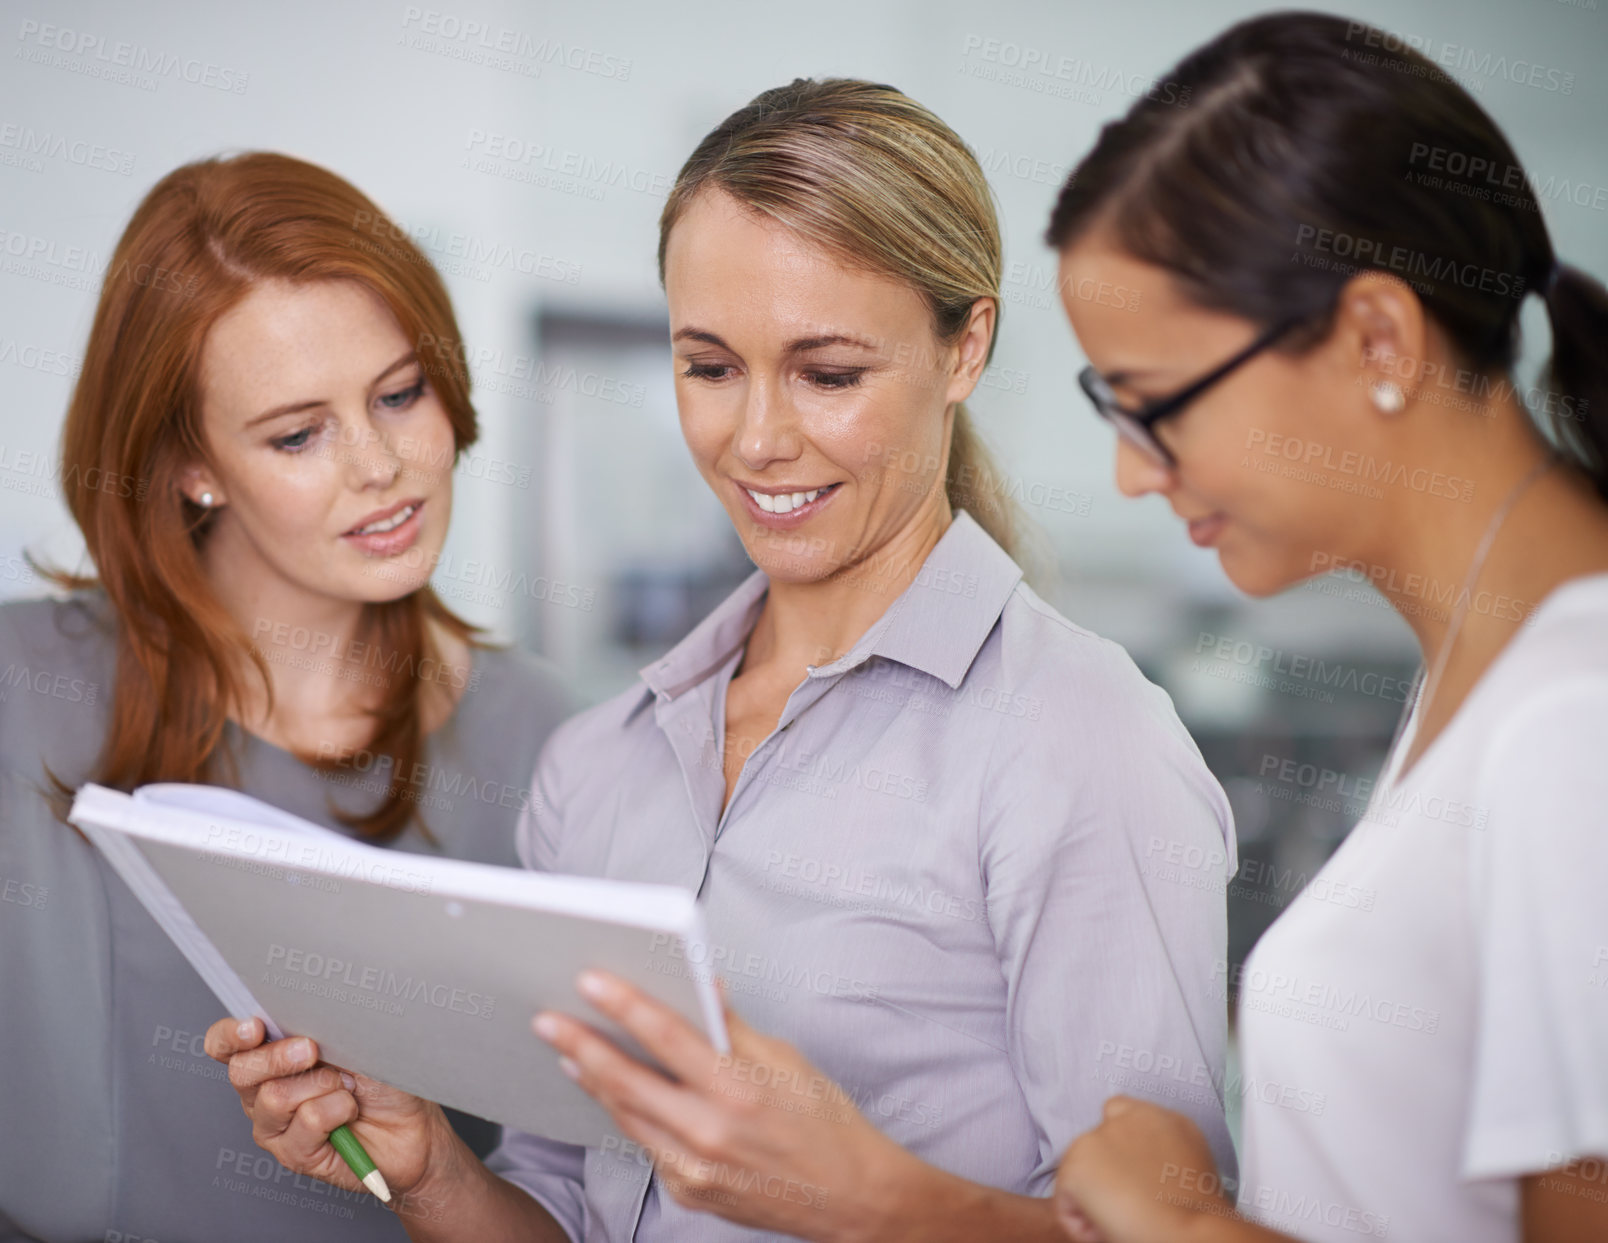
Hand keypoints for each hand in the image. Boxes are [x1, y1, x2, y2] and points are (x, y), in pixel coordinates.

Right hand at [203, 1015, 453, 1208]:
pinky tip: (351, 1113)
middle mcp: (263, 1091)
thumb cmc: (383, 1077)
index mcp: (272, 1057)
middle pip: (242, 1071)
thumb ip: (321, 1026)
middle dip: (279, 1056)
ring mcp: (275, 1126)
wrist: (413, 1125)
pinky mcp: (294, 1154)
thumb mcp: (353, 1040)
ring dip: (322, 1085)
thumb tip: (305, 1007)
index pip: (226, 1045)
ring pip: (275, 1097)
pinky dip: (338, 1109)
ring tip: (349, 1088)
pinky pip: (307, 1121)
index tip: (254, 1027)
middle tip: (312, 1050)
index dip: (229, 1036)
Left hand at [533, 973, 917, 1241]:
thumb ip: (732, 1026)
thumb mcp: (786, 1059)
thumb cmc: (825, 1122)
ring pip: (628, 1116)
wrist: (850, 1197)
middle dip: (582, 1046)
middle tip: (548, 1020)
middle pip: (629, 1081)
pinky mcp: (689, 1192)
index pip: (667, 1036)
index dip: (624, 1004)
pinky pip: (647, 1145)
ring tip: (569, 1050)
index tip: (590, 981)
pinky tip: (611, 1091)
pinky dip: (627, 1114)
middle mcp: (711, 1133)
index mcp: (739, 1089)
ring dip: (594, 1080)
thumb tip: (702, 985)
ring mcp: (695, 1169)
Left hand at [1053, 1096, 1231, 1242]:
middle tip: (1122, 1205)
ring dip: (1091, 1194)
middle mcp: (1129, 1119)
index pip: (1122, 1114)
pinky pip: (1064, 1201)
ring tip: (1119, 1222)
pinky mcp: (1077, 1164)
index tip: (1129, 1177)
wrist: (1188, 1234)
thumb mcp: (1191, 1169)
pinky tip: (1105, 1232)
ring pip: (1079, 1170)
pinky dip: (1077, 1222)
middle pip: (1096, 1140)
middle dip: (1102, 1170)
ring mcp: (1099, 1137)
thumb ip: (1165, 1154)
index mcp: (1163, 1120)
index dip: (1120, 1147)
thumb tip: (1144, 1171)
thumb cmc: (1199, 1218)